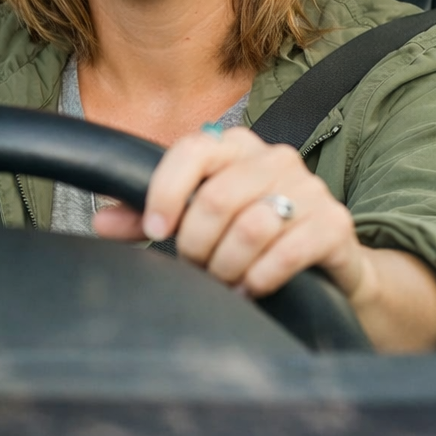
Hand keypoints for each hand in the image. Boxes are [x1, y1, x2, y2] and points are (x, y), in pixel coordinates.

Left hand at [92, 126, 373, 301]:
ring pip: (251, 227)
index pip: (192, 150)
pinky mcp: (334, 224)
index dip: (165, 192)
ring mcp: (310, 188)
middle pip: (217, 198)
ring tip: (223, 281)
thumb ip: (151, 217)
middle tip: (195, 267)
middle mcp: (275, 158)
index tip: (154, 231)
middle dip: (196, 244)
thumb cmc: (249, 236)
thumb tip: (101, 221)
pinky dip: (259, 278)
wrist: (326, 262)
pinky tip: (251, 289)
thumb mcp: (198, 222)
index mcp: (236, 146)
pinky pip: (287, 252)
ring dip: (227, 266)